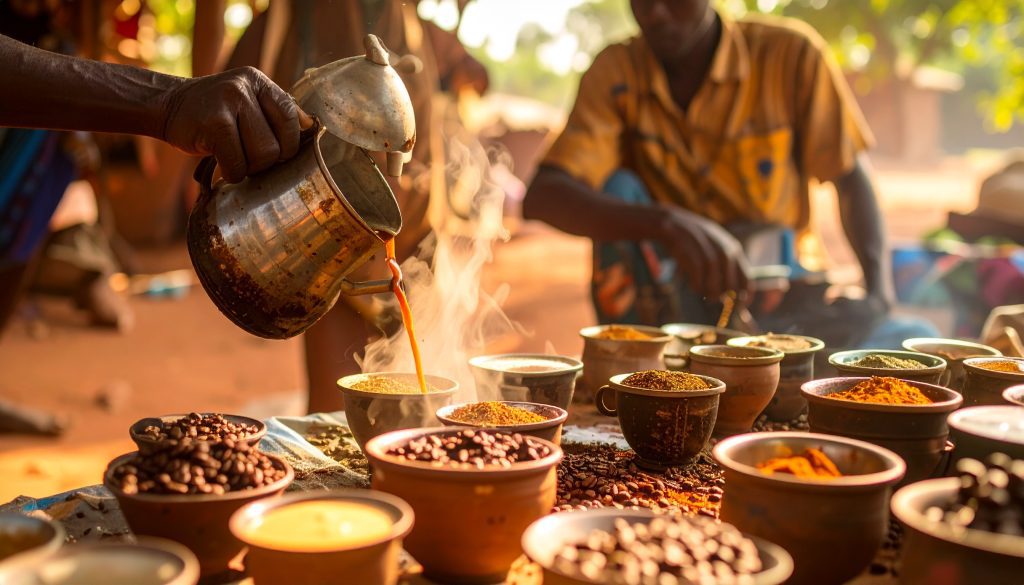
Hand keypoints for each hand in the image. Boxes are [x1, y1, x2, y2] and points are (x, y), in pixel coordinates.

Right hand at [159, 67, 312, 181]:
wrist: (166, 105)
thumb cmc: (214, 112)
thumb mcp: (247, 103)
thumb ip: (277, 113)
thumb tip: (312, 127)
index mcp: (260, 82)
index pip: (293, 119)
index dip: (288, 144)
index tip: (274, 152)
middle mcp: (246, 87)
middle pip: (279, 145)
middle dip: (266, 161)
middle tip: (247, 155)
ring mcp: (229, 102)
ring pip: (262, 156)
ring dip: (249, 167)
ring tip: (233, 156)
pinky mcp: (213, 123)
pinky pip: (237, 164)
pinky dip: (231, 173)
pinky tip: (220, 162)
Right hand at [657, 206, 750, 299]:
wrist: (673, 224)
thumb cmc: (695, 241)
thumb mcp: (716, 247)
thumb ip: (726, 267)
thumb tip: (733, 294)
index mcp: (734, 250)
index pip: (747, 281)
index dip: (744, 298)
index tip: (739, 307)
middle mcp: (726, 253)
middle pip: (731, 288)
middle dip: (722, 296)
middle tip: (711, 296)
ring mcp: (711, 256)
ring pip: (715, 289)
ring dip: (707, 293)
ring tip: (699, 288)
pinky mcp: (695, 260)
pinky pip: (699, 285)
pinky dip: (696, 288)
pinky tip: (691, 283)